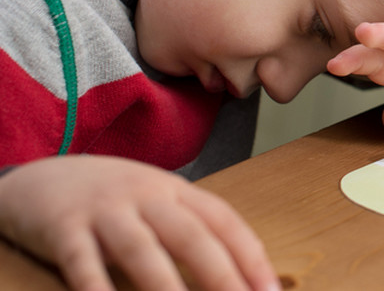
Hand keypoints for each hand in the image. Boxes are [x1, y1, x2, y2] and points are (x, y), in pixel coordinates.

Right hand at [0, 156, 277, 290]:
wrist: (41, 176)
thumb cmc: (111, 199)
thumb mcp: (156, 203)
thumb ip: (191, 229)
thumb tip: (239, 273)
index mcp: (175, 190)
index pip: (223, 221)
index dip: (249, 255)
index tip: (269, 290)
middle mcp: (145, 196)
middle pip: (190, 235)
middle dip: (221, 274)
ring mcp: (104, 210)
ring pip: (141, 249)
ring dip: (166, 286)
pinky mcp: (62, 227)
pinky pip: (81, 261)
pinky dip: (95, 287)